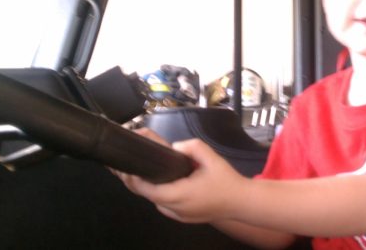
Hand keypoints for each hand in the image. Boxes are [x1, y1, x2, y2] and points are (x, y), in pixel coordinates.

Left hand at [113, 129, 247, 223]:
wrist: (241, 202)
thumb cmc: (226, 181)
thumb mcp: (212, 158)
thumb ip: (191, 147)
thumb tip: (174, 147)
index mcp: (179, 195)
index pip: (146, 189)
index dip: (132, 179)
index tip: (124, 166)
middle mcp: (175, 208)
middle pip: (146, 195)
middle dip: (134, 181)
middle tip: (124, 166)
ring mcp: (178, 215)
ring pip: (154, 201)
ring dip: (145, 188)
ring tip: (138, 171)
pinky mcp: (182, 217)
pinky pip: (164, 205)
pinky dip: (157, 194)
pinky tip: (157, 182)